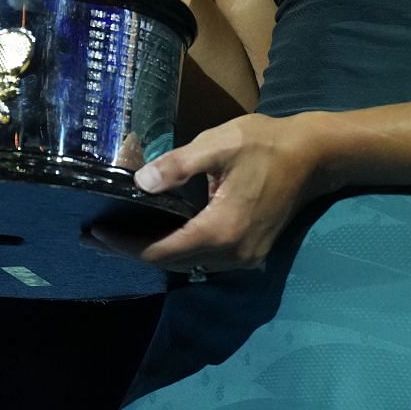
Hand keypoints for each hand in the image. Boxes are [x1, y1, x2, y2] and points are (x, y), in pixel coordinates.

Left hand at [89, 113, 337, 274]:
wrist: (314, 157)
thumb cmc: (266, 144)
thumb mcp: (218, 144)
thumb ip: (178, 165)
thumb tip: (140, 182)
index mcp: (220, 230)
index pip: (161, 250)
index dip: (125, 245)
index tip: (95, 233)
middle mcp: (232, 254)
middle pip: (171, 264)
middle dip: (131, 252)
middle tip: (95, 239)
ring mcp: (244, 258)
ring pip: (188, 265)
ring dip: (154, 254)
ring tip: (119, 239)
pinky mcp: (250, 252)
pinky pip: (204, 259)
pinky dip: (178, 251)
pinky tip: (160, 236)